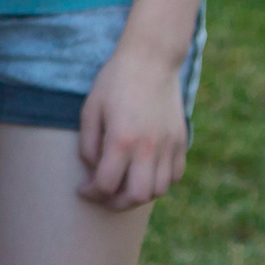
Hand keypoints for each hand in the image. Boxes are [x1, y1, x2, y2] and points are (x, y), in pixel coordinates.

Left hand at [76, 40, 190, 208]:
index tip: (83, 190)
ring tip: (123, 187)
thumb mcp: (90, 109)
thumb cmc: (114, 82)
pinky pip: (175, 175)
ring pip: (159, 190)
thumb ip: (89, 144)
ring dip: (139, 195)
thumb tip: (93, 170)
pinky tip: (144, 174)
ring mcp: (169, 145)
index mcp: (121, 140)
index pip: (106, 184)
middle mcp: (148, 148)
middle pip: (136, 196)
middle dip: (116, 203)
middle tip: (103, 197)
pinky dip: (160, 182)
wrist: (150, 61)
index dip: (91, 193)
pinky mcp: (181, 141)